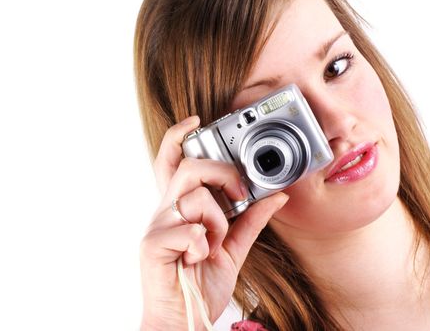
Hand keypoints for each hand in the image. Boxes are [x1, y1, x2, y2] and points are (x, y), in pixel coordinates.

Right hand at [140, 116, 288, 329]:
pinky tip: (198, 259)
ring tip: (213, 244)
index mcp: (181, 207)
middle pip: (189, 168)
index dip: (178, 136)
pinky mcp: (152, 245)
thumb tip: (277, 196)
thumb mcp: (234, 247)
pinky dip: (204, 245)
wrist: (184, 319)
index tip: (196, 119)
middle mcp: (166, 211)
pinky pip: (189, 230)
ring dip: (217, 223)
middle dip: (222, 174)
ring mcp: (157, 227)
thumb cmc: (202, 281)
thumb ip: (252, 219)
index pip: (172, 161)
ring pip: (195, 198)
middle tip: (240, 195)